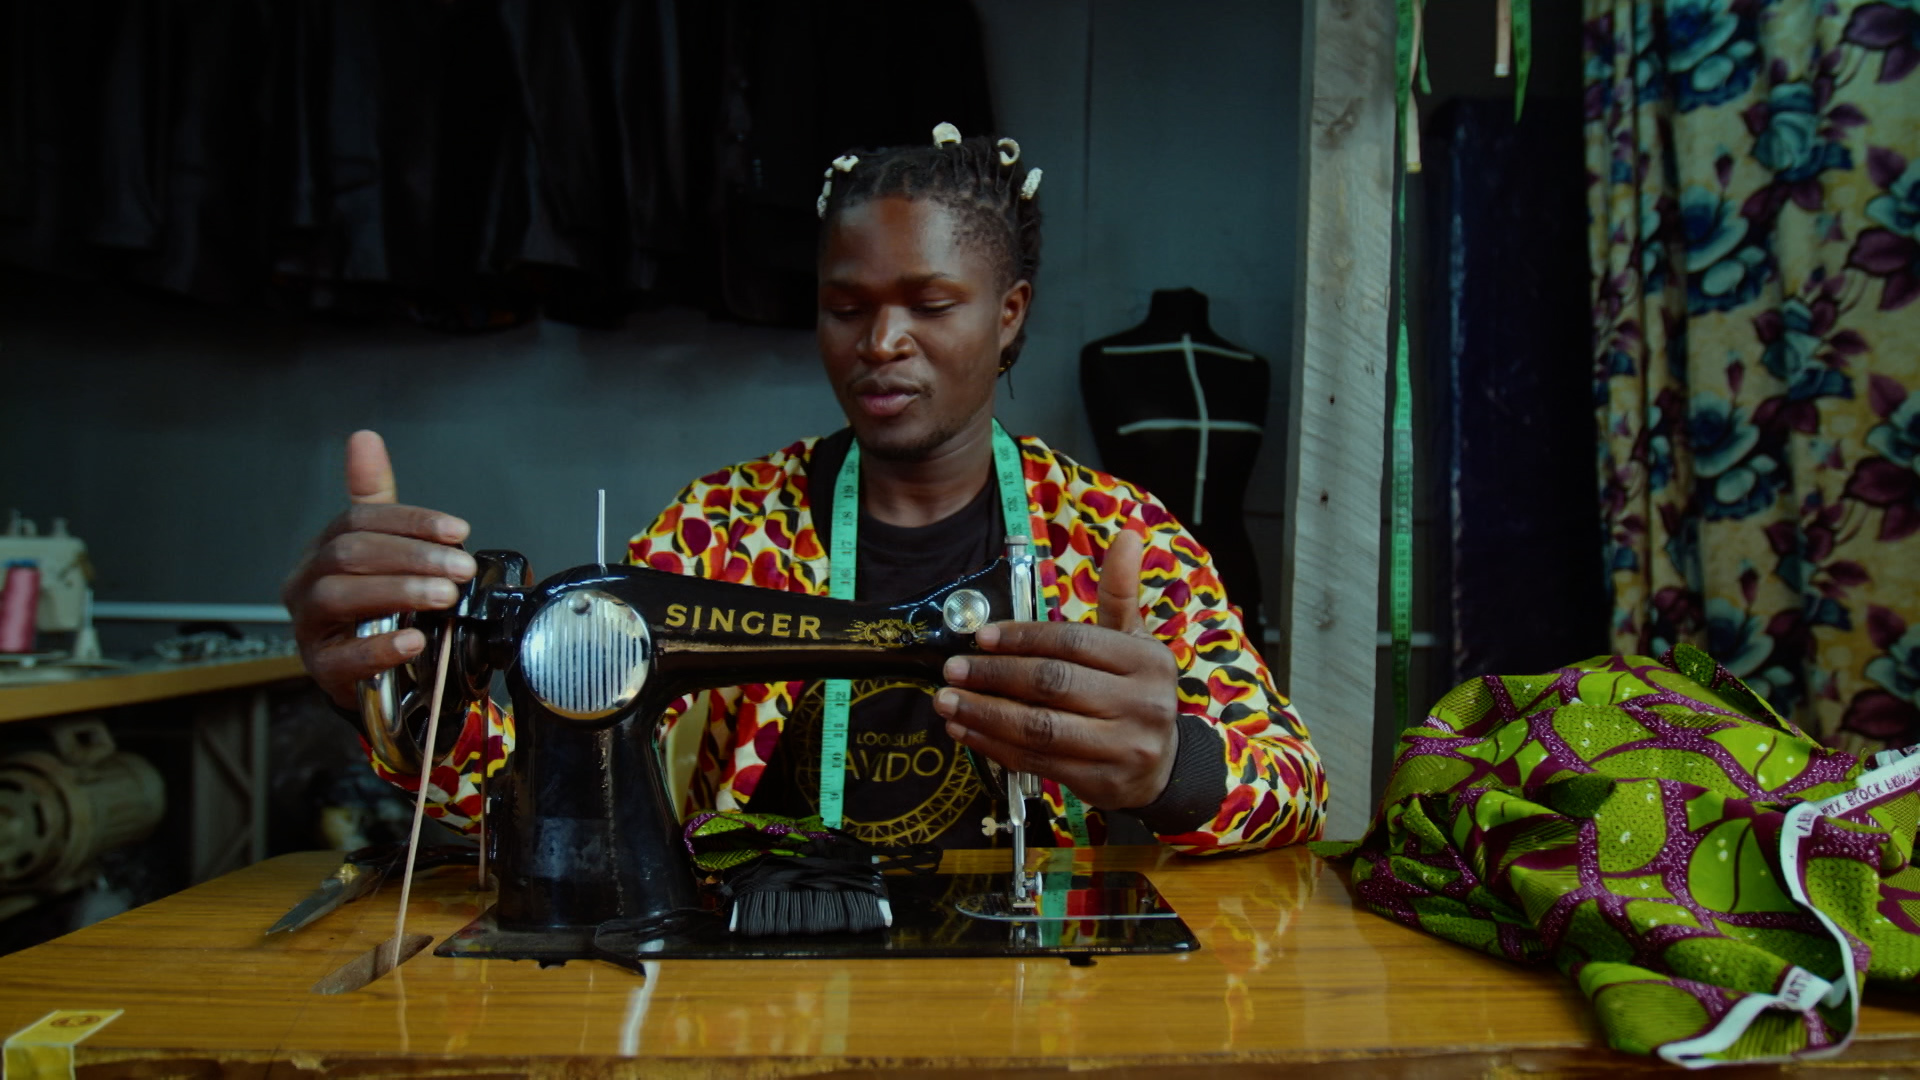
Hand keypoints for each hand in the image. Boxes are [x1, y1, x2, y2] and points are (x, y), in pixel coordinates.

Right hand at [282, 431, 475, 707]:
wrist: (368, 670)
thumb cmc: (373, 604)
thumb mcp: (379, 548)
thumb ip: (374, 498)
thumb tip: (364, 438)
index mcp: (323, 549)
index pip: (358, 520)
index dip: (410, 522)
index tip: (458, 531)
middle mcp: (307, 583)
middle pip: (350, 554)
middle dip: (412, 557)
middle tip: (460, 567)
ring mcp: (309, 626)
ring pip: (340, 596)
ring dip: (399, 592)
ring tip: (444, 596)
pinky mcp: (321, 668)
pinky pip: (343, 657)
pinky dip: (380, 647)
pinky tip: (413, 639)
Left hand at [933, 529, 1179, 809]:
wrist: (1162, 765)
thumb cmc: (1134, 691)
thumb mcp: (1133, 640)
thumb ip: (1120, 592)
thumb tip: (1128, 533)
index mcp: (1146, 662)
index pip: (1074, 643)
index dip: (1023, 638)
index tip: (981, 637)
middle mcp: (1141, 704)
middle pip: (1053, 684)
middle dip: (995, 675)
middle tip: (952, 668)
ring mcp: (1123, 748)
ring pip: (1040, 727)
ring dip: (985, 714)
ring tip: (948, 702)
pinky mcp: (1101, 783)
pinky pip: (1037, 762)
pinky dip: (994, 746)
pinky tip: (966, 732)